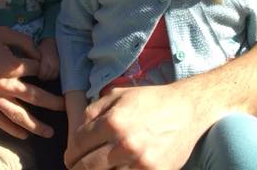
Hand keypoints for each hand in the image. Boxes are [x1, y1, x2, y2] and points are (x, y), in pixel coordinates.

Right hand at [0, 19, 64, 138]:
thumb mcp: (4, 32)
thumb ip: (25, 42)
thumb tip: (39, 54)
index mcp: (11, 65)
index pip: (38, 70)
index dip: (45, 67)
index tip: (46, 67)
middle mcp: (4, 84)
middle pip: (35, 96)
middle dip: (53, 102)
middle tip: (65, 107)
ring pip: (19, 115)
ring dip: (36, 124)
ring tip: (49, 132)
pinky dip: (11, 129)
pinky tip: (23, 134)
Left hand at [66, 82, 218, 169]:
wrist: (187, 109)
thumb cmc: (150, 100)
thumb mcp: (117, 95)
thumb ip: (93, 111)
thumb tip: (77, 131)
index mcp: (112, 122)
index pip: (79, 145)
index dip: (70, 153)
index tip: (69, 157)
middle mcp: (124, 143)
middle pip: (88, 166)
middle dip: (78, 167)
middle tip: (76, 167)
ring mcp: (140, 162)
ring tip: (96, 168)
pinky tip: (115, 168)